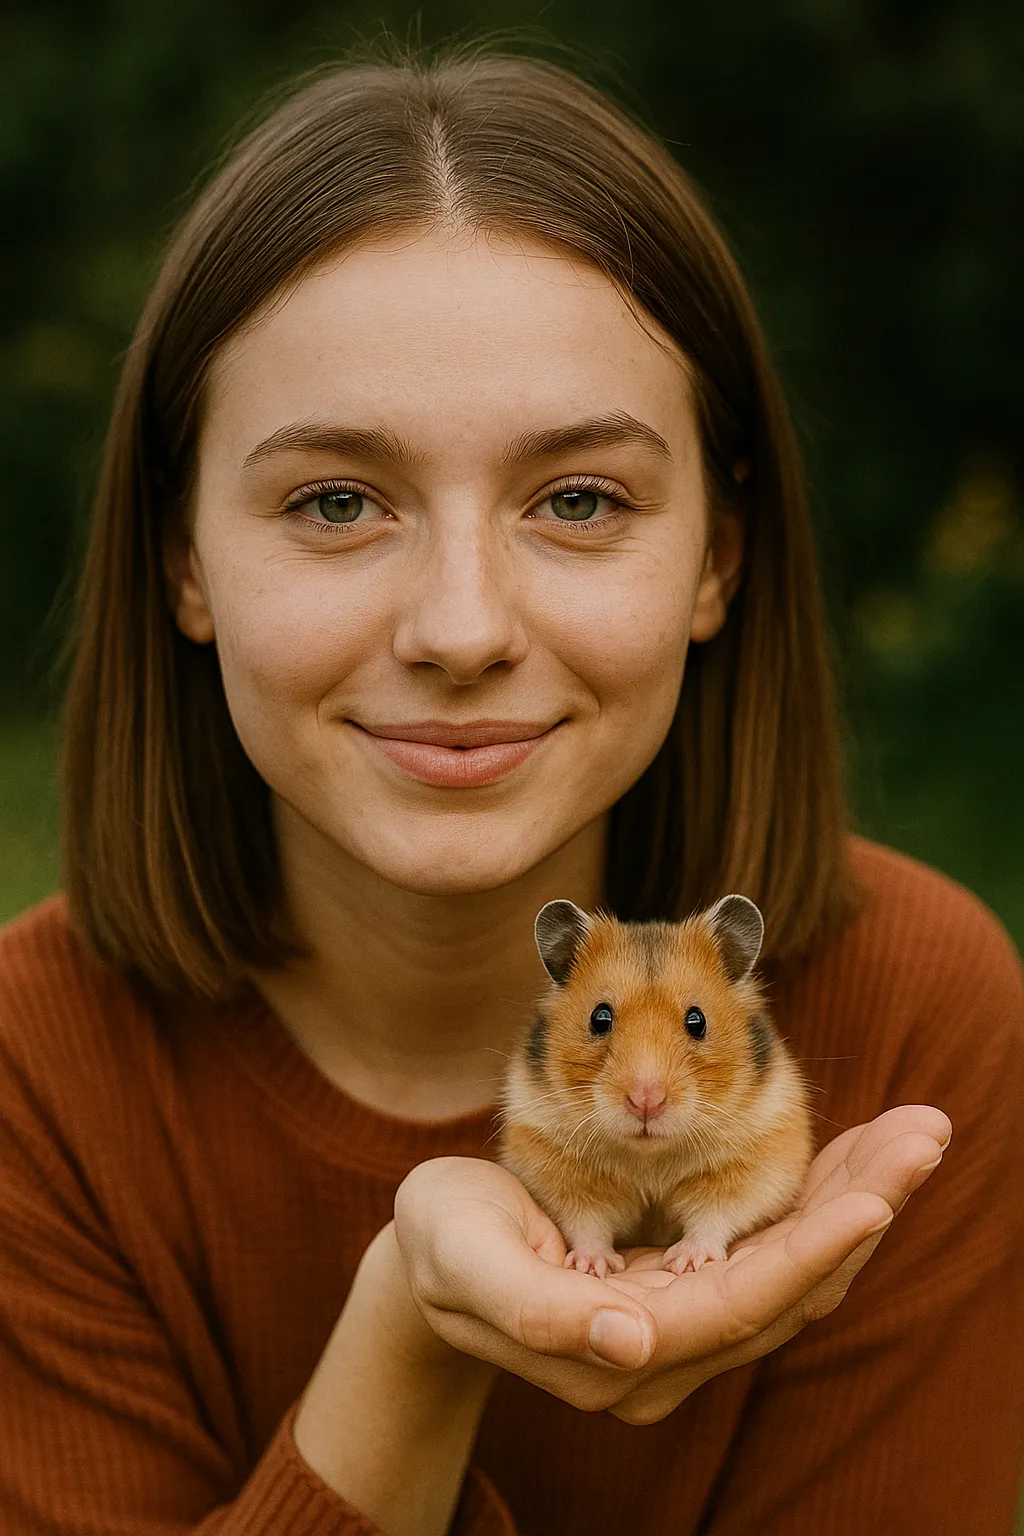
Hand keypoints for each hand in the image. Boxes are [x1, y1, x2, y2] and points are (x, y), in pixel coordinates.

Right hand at [393, 1105, 949, 1422]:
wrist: (430, 1257)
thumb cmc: (440, 1248)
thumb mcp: (468, 1265)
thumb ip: (545, 1312)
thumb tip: (634, 1343)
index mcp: (621, 1350)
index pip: (741, 1304)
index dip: (809, 1251)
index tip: (873, 1199)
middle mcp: (669, 1348)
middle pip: (791, 1282)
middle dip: (862, 1207)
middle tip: (926, 1135)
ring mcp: (683, 1321)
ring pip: (794, 1264)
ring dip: (855, 1197)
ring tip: (913, 1135)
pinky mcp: (685, 1287)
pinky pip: (770, 1246)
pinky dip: (817, 1199)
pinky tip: (853, 1159)